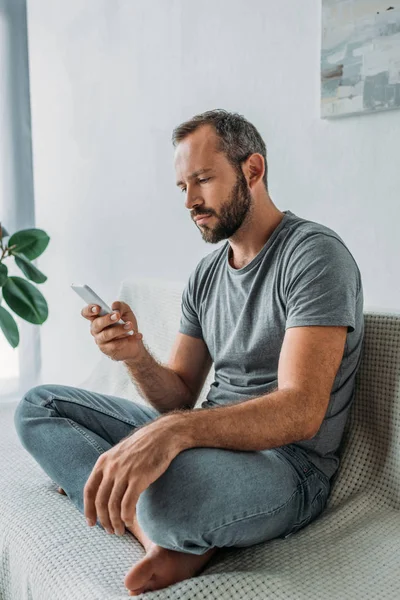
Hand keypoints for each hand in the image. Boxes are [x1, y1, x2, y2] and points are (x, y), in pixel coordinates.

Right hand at [81, 300, 142, 361]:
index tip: (98, 308)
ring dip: (119, 329)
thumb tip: (114, 306)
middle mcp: (96, 329)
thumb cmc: (126, 325)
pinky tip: (136, 335)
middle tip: (117, 315)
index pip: (87, 313)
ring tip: (130, 326)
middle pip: (96, 324)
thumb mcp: (126, 312)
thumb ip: (120, 306)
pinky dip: (128, 339)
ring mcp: (101, 340)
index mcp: (98, 317)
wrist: (135, 343)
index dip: (90, 310)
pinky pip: (115, 344)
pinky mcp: (107, 349)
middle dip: (107, 319)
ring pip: (106, 334)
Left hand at [83, 414, 184, 534]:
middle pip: (100, 501)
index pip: (89, 490)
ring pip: (113, 506)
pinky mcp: (139, 478)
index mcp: (103, 461)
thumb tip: (105, 486)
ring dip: (115, 522)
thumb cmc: (144, 445)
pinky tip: (130, 522)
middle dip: (103, 520)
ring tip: (120, 531)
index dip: (88, 509)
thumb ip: (111, 467)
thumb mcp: (120, 453)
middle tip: (110, 531)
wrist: (163, 435)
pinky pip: (127, 504)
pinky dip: (126, 517)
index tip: (91, 522)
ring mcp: (124, 473)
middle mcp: (111, 468)